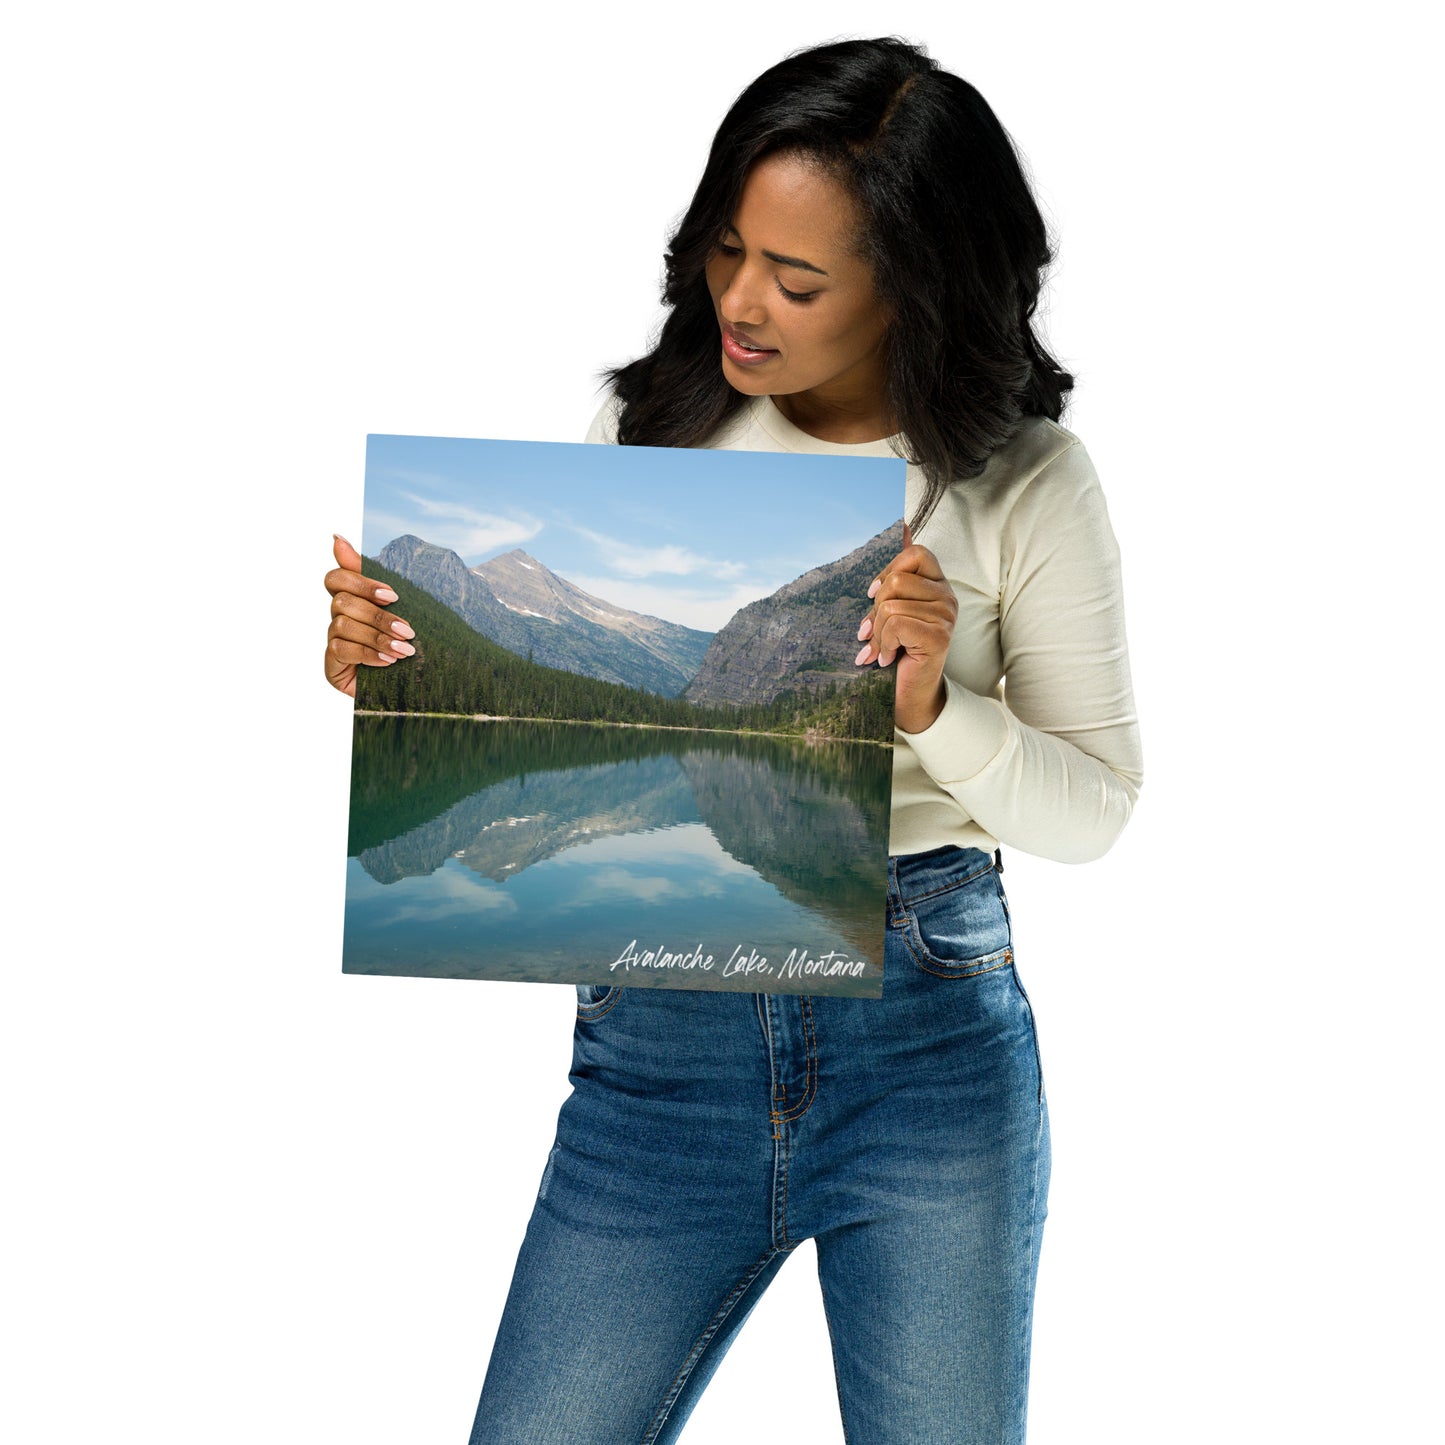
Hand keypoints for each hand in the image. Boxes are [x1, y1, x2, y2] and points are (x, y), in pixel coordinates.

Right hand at [324, 534, 415, 697]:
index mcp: (353, 601)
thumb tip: (337, 536)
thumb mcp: (400, 612)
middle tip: (408, 630)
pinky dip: (367, 653)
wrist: (412, 689)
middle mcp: (337, 618)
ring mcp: (332, 641)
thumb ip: (374, 579)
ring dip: (377, 636)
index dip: (360, 581)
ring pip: (342, 624)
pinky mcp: (331, 665)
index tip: (392, 595)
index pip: (337, 578)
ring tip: (404, 650)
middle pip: (342, 600)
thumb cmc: (405, 646)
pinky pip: (341, 649)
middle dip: (378, 615)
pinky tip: (388, 662)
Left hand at [854, 521, 956, 733]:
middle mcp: (948, 597)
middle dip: (876, 609)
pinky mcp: (939, 636)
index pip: (916, 553)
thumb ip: (893, 581)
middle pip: (897, 580)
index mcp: (939, 586)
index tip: (873, 595)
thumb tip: (904, 526)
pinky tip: (888, 658)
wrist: (910, 695)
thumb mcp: (891, 611)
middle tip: (874, 632)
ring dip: (877, 631)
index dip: (888, 570)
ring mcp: (946, 616)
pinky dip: (882, 643)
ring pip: (891, 603)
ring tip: (881, 648)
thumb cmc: (899, 651)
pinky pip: (895, 623)